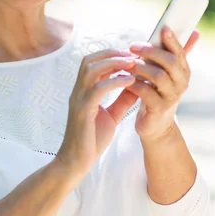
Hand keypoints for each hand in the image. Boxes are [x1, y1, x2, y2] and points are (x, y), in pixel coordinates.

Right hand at [56, 48, 139, 175]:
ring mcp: (78, 99)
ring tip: (132, 63)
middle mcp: (78, 91)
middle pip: (89, 60)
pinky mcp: (82, 110)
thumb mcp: (111, 116)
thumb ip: (122, 100)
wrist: (77, 161)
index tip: (129, 54)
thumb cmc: (92, 139)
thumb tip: (137, 86)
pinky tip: (130, 81)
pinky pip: (97, 89)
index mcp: (83, 91)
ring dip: (113, 63)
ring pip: (91, 70)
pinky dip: (114, 81)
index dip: (109, 55)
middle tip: (132, 53)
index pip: (92, 63)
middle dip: (111, 53)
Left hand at [126, 26, 199, 141]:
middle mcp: (181, 83)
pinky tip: (123, 79)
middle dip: (151, 51)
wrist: (156, 126)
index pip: (180, 52)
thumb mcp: (166, 72)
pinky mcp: (159, 108)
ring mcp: (171, 97)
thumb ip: (174, 53)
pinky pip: (145, 92)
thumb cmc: (157, 93)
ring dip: (140, 67)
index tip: (163, 28)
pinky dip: (133, 83)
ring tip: (126, 63)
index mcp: (183, 71)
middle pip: (170, 62)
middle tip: (132, 46)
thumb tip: (194, 31)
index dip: (172, 40)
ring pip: (158, 76)